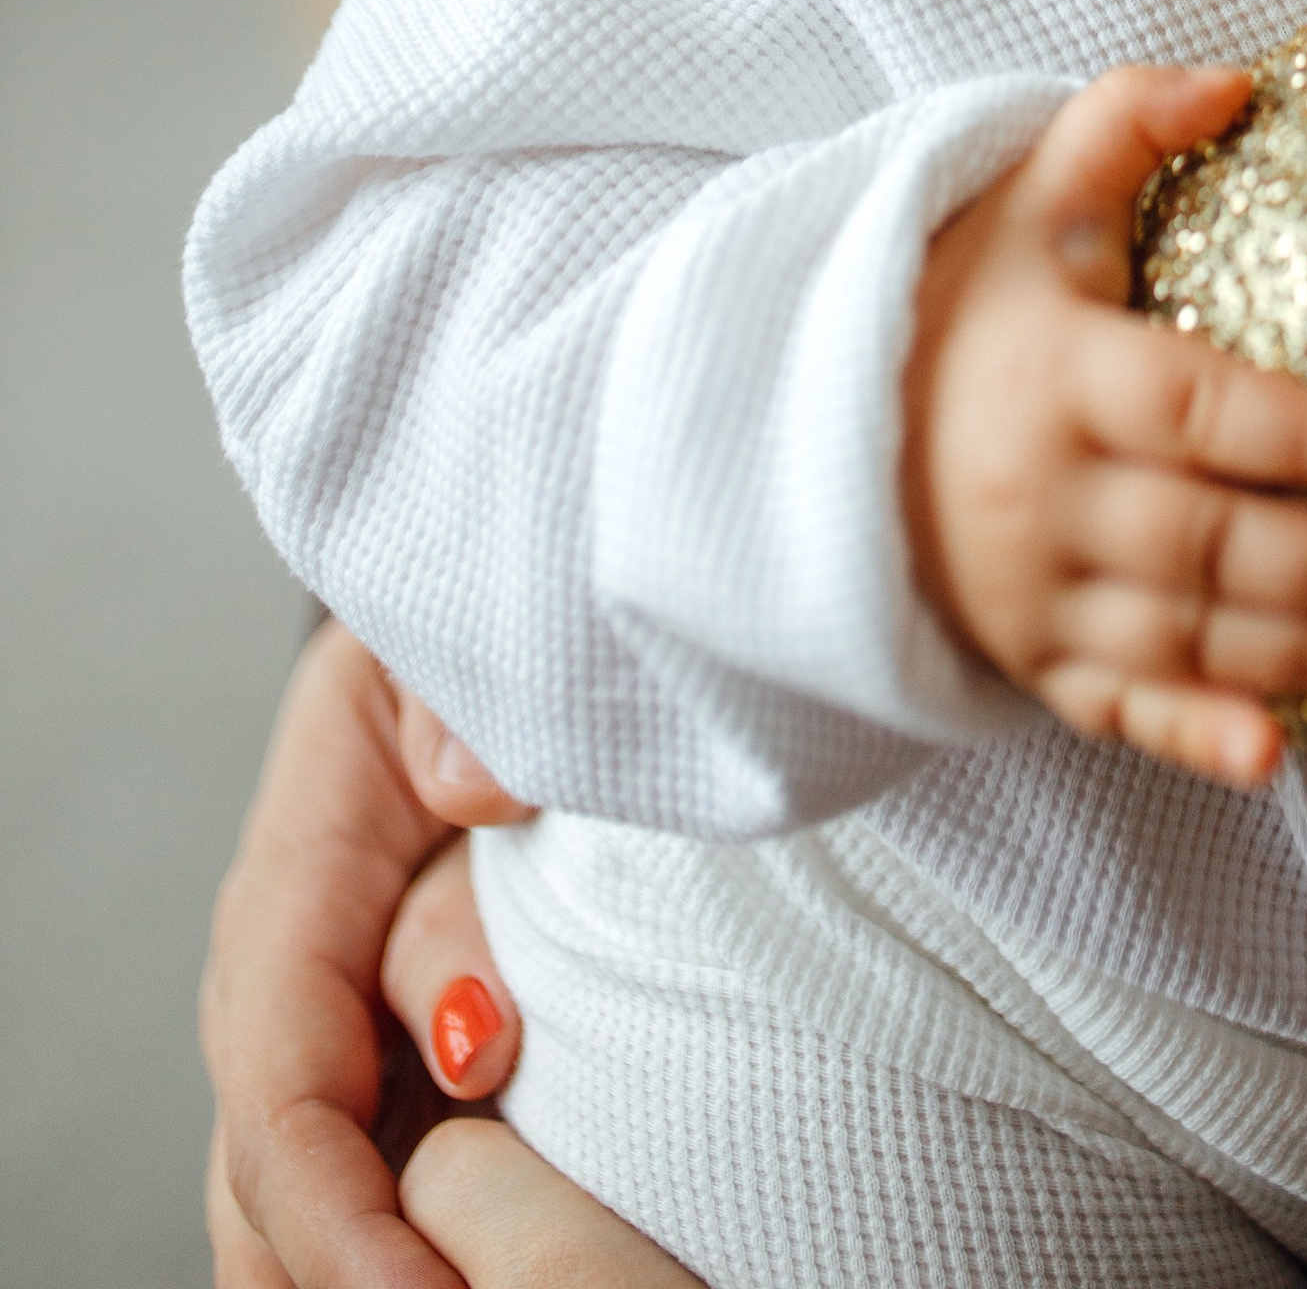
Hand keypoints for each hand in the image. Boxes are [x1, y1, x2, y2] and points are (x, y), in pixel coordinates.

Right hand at [201, 620, 500, 1288]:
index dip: (334, 1210)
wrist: (514, 607)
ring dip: (375, 1269)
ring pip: (310, 1207)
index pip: (277, 1078)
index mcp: (301, 871)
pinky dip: (417, 1252)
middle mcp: (299, 977)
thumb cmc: (497, 609)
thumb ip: (470, 702)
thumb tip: (476, 794)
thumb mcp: (475, 627)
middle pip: (271, 1184)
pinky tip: (494, 1268)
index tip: (415, 1282)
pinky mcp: (415, 1055)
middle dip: (345, 1275)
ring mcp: (350, 1026)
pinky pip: (391, 1180)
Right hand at [905, 64, 1306, 782]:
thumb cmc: (972, 304)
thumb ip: (1124, 120)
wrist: (826, 424)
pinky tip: (1274, 760)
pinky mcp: (1032, 660)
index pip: (1190, 408)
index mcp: (1059, 376)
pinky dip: (1192, 741)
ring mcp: (1034, 592)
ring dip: (1305, 662)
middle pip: (1201, 544)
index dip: (1295, 432)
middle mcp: (1044, 496)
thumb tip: (1240, 81)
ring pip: (1182, 640)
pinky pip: (1116, 713)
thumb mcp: (1028, 198)